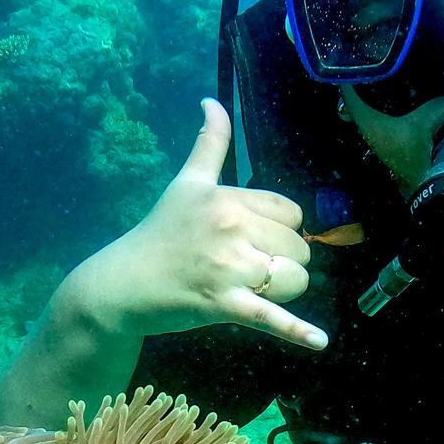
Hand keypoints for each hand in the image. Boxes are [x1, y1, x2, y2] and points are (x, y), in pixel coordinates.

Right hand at [63, 99, 326, 349]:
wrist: (124, 283)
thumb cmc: (160, 233)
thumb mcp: (187, 183)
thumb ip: (209, 143)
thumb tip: (212, 100)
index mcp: (227, 199)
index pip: (292, 214)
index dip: (280, 230)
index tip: (252, 238)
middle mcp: (231, 229)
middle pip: (298, 249)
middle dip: (281, 261)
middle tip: (245, 267)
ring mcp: (228, 270)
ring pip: (294, 280)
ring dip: (283, 291)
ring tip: (250, 290)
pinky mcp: (224, 307)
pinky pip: (271, 318)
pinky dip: (297, 331)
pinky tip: (319, 342)